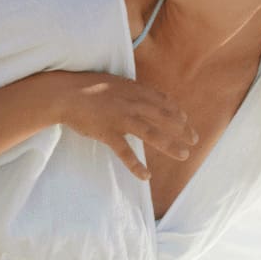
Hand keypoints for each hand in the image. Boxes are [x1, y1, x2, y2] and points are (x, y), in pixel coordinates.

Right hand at [57, 73, 193, 179]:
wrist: (64, 94)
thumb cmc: (87, 88)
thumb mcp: (115, 83)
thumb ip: (131, 91)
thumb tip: (145, 97)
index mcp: (134, 91)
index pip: (163, 102)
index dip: (177, 112)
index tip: (186, 121)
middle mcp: (132, 104)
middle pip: (164, 117)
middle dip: (183, 129)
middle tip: (195, 139)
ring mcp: (121, 118)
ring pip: (152, 134)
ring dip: (170, 145)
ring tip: (184, 155)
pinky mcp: (107, 132)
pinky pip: (125, 152)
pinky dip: (136, 165)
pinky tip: (146, 175)